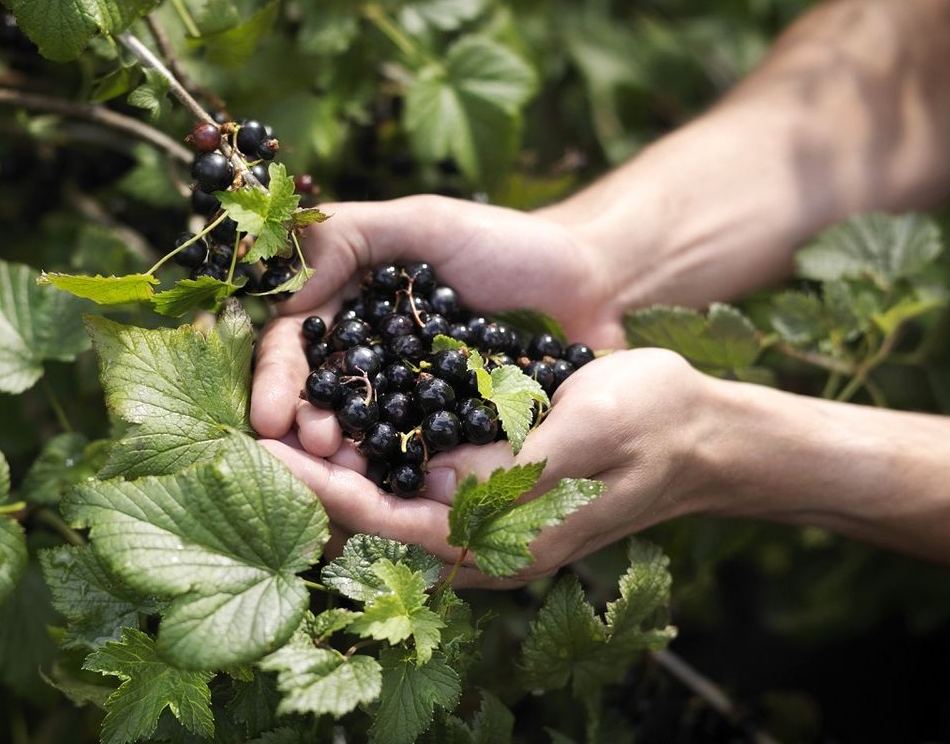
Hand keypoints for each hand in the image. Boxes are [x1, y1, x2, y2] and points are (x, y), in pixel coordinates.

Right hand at [250, 194, 622, 454]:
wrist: (594, 283)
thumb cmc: (508, 244)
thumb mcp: (424, 222)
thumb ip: (348, 236)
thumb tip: (283, 289)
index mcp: (348, 310)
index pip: (293, 347)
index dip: (279, 380)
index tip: (271, 415)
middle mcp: (370, 362)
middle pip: (319, 401)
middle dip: (306, 427)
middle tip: (315, 448)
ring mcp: (410, 404)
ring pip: (362, 437)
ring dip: (344, 461)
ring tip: (341, 472)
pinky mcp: (452, 438)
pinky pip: (419, 461)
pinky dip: (400, 475)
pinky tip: (393, 490)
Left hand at [261, 349, 716, 586]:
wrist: (698, 427)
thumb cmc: (649, 426)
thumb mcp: (579, 439)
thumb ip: (504, 471)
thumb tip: (424, 485)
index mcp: (497, 543)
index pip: (384, 526)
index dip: (320, 490)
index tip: (266, 453)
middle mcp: (477, 539)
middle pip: (370, 519)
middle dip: (310, 479)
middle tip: (251, 431)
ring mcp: (479, 512)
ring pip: (383, 495)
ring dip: (332, 460)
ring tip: (278, 417)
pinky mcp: (483, 481)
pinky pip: (410, 472)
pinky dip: (369, 446)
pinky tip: (338, 406)